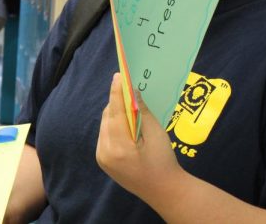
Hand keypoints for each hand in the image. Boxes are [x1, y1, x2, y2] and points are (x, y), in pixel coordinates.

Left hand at [96, 73, 183, 201]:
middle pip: (108, 117)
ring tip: (126, 101)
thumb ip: (142, 112)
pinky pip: (105, 135)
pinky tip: (124, 120)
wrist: (164, 191)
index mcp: (119, 147)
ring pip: (105, 125)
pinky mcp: (102, 160)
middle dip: (116, 101)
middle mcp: (105, 152)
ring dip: (114, 113)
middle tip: (126, 85)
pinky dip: (113, 125)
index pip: (115, 112)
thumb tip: (133, 92)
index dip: (117, 92)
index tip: (118, 75)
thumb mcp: (157, 134)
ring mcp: (101, 157)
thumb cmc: (164, 161)